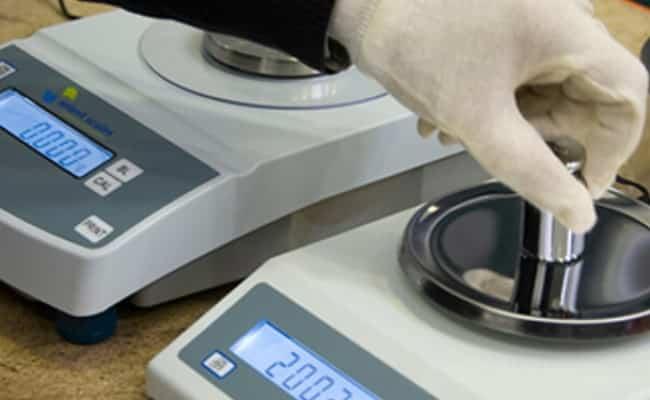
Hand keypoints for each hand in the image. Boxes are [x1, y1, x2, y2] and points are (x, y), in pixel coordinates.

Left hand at [330, 0, 648, 231]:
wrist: (362, 7)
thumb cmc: (419, 52)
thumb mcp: (479, 120)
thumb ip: (533, 171)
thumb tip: (579, 216)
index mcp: (569, 33)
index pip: (628, 96)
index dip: (611, 149)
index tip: (580, 185)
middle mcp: (560, 23)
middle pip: (583, 97)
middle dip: (541, 137)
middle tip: (497, 154)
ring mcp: (531, 24)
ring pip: (545, 92)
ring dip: (506, 126)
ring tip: (452, 134)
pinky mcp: (505, 30)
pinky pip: (519, 78)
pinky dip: (492, 105)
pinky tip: (446, 119)